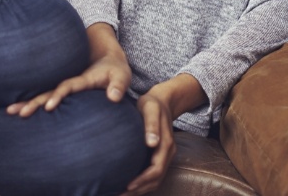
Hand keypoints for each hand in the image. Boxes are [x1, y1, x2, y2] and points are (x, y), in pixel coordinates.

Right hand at [7, 24, 129, 116]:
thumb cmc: (116, 70)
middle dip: (33, 102)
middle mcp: (70, 83)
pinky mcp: (65, 92)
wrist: (108, 59)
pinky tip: (19, 112)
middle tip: (16, 112)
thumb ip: (118, 86)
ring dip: (27, 102)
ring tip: (9, 111)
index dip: (58, 95)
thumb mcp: (121, 76)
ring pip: (43, 95)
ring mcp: (66, 87)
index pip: (67, 87)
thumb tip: (113, 98)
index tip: (49, 107)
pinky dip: (33, 103)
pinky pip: (47, 97)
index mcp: (81, 80)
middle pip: (48, 92)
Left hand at [122, 74, 205, 195]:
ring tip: (121, 194)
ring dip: (140, 190)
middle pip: (156, 180)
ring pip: (155, 181)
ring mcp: (165, 156)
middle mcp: (168, 153)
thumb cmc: (152, 103)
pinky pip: (153, 175)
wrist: (162, 101)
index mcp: (166, 144)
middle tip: (119, 195)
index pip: (156, 170)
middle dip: (138, 190)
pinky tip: (128, 184)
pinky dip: (142, 183)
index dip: (142, 180)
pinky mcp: (159, 156)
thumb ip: (151, 124)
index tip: (127, 186)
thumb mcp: (150, 108)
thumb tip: (152, 143)